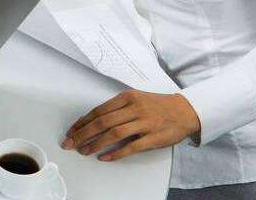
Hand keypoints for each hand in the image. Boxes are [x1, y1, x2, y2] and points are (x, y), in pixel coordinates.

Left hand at [61, 90, 200, 160]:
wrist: (185, 110)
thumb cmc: (156, 105)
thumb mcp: (135, 99)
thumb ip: (116, 108)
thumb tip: (91, 120)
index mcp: (126, 97)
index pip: (98, 111)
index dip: (83, 122)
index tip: (71, 131)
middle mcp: (134, 108)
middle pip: (102, 122)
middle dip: (83, 134)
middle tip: (70, 143)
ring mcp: (144, 123)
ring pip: (114, 134)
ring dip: (96, 144)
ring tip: (84, 151)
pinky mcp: (153, 137)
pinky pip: (131, 146)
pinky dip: (116, 153)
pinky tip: (105, 157)